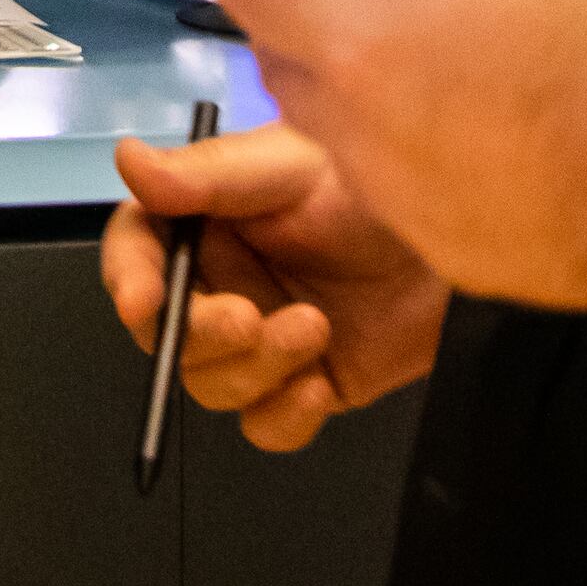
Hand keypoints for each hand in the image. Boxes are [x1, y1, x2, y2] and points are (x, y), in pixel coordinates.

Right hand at [100, 119, 446, 452]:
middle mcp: (224, 282)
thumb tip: (128, 160)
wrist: (458, 243)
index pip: (139, 249)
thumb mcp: (290, 166)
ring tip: (314, 327)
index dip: (128, 277)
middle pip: (168, 331)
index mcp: (207, 219)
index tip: (142, 299)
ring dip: (255, 368)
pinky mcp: (301, 383)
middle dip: (200, 333)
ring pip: (213, 383)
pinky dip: (284, 416)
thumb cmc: (375, 187)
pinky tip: (318, 385)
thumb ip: (206, 174)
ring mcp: (260, 338)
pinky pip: (265, 425)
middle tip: (246, 319)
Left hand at [206, 0, 586, 312]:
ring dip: (352, 84)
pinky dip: (415, 153)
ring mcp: (412, 211)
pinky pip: (403, 199)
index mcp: (357, 42)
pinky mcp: (467, 257)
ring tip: (422, 37)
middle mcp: (363, 140)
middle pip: (279, 58)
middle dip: (292, 4)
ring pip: (338, 135)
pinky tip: (479, 120)